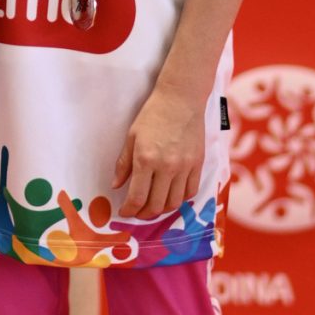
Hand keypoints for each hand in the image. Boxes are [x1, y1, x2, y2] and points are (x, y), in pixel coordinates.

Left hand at [115, 84, 206, 221]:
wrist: (180, 99)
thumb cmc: (152, 115)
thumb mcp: (131, 137)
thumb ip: (123, 164)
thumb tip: (116, 186)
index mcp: (145, 159)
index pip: (137, 197)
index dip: (129, 210)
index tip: (124, 212)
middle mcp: (166, 167)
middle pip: (156, 205)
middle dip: (144, 214)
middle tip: (137, 213)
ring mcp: (185, 167)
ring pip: (174, 203)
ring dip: (162, 210)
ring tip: (153, 207)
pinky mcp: (198, 165)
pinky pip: (190, 192)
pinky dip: (180, 200)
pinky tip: (171, 197)